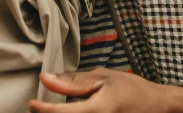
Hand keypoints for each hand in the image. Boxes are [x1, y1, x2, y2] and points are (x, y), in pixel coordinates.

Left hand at [28, 68, 182, 112]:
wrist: (156, 106)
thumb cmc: (130, 89)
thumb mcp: (102, 78)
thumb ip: (74, 81)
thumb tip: (46, 78)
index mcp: (98, 110)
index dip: (43, 110)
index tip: (32, 103)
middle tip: (39, 107)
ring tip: (52, 109)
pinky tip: (67, 112)